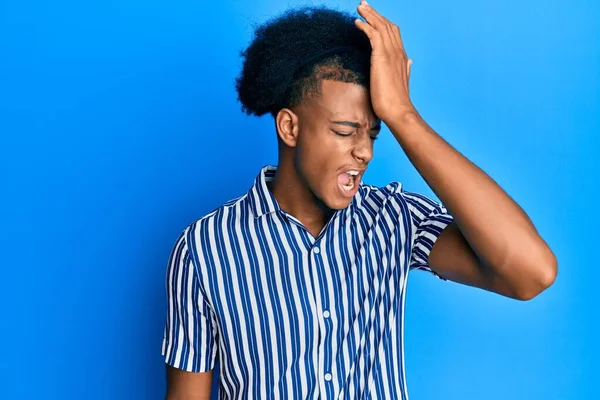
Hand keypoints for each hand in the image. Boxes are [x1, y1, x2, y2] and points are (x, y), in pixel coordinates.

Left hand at [355, 1, 413, 121]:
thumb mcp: (403, 81)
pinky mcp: (382, 57)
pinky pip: (373, 35)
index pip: (394, 33)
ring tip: (359, 7)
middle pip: (387, 25)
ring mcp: (391, 53)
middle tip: (364, 4)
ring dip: (369, 14)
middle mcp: (398, 52)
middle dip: (375, 13)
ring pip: (381, 26)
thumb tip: (409, 62)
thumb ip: (405, 69)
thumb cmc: (397, 101)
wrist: (398, 110)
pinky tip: (357, 22)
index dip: (383, 22)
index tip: (374, 16)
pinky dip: (366, 26)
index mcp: (402, 57)